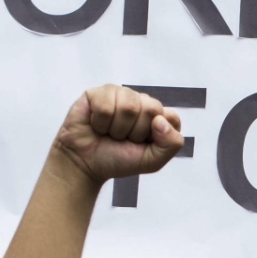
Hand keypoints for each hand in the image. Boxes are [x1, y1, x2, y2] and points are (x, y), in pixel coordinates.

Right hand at [50, 86, 184, 186]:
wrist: (85, 164)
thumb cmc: (118, 159)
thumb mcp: (153, 161)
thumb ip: (171, 144)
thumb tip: (161, 120)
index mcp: (156, 115)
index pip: (171, 118)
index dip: (158, 136)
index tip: (143, 145)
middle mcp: (140, 101)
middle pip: (151, 109)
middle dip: (135, 132)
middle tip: (122, 139)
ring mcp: (119, 94)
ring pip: (128, 106)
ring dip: (117, 129)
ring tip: (108, 132)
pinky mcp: (97, 93)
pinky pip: (105, 105)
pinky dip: (100, 123)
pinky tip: (96, 125)